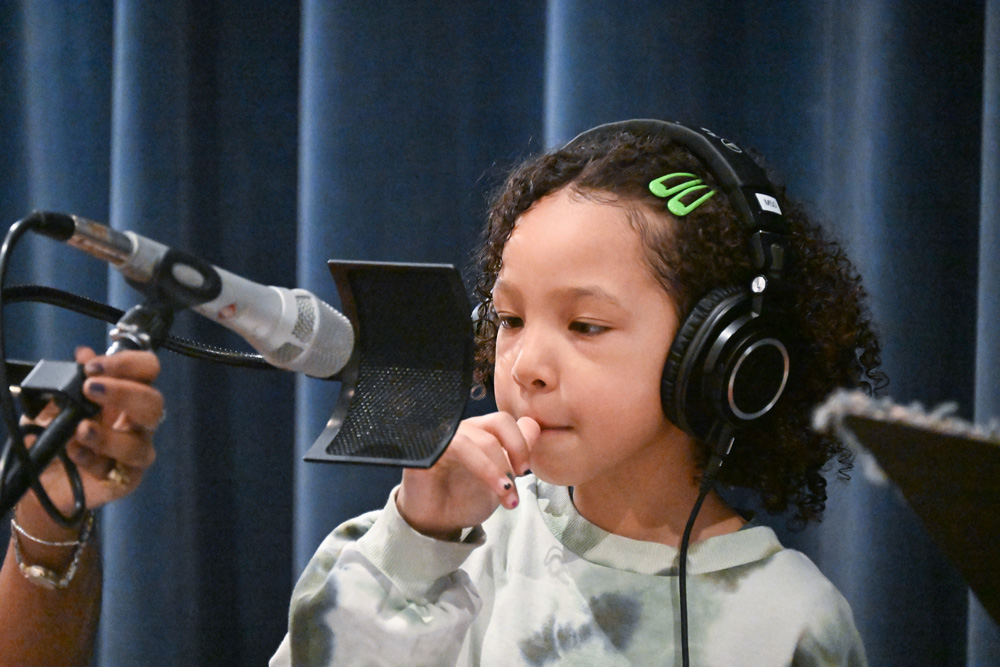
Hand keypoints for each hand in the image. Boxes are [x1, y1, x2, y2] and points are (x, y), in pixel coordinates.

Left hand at [22, 347, 162, 519]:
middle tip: (90, 390)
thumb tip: (84, 353)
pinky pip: (119, 471)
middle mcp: (137, 422)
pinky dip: (93, 460)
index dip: (128, 364)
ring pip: (140, 444)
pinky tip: (74, 453)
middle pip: (154, 403)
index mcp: (126, 395)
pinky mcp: (126, 480)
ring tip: (80, 429)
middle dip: (125, 394)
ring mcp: (135, 452)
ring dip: (109, 436)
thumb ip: (72, 380)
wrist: (41, 477)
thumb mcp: (54, 403)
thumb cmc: (55, 435)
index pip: (147, 370)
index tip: (93, 368)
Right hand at [396, 413, 539, 539]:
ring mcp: (443, 437)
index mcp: (479, 432)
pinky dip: (479, 466)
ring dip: (497, 467)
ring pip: (478, 438)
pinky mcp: (426, 450)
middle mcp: (462, 429)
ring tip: (506, 494)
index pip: (505, 421)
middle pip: (498, 421)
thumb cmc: (464, 500)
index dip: (521, 442)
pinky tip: (489, 487)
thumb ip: (515, 453)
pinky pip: (453, 446)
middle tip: (520, 479)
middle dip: (517, 450)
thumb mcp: (498, 479)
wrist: (435, 524)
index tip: (525, 471)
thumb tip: (533, 426)